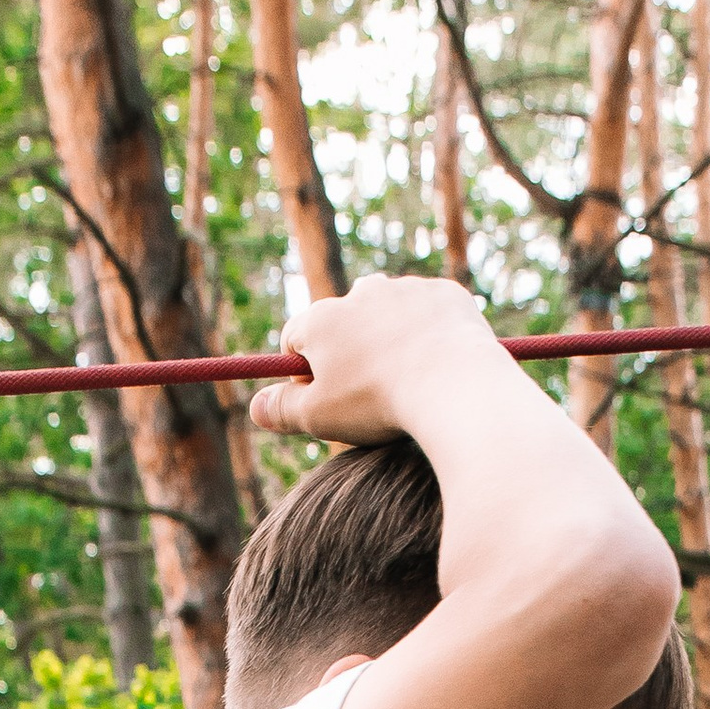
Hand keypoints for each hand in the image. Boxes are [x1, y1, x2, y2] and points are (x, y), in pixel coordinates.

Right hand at [250, 273, 502, 444]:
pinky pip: (432, 314)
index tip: (319, 398)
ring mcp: (406, 290)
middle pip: (343, 323)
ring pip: (389, 314)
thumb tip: (256, 408)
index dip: (302, 372)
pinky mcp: (446, 294)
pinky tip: (441, 366)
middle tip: (368, 393)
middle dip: (350, 353)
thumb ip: (283, 411)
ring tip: (409, 380)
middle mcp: (360, 294)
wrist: (453, 384)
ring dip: (392, 340)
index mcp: (322, 320)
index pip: (296, 339)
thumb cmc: (378, 403)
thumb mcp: (319, 418)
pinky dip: (432, 335)